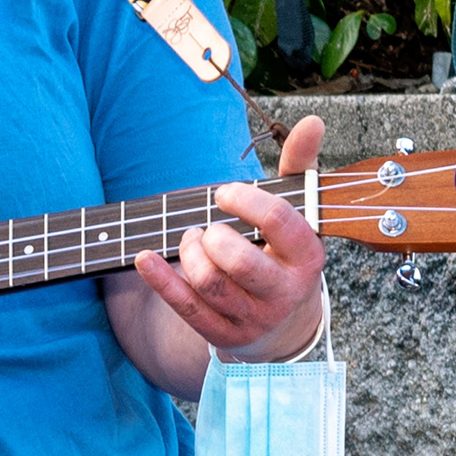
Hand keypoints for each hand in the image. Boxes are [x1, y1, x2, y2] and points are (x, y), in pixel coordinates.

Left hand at [130, 112, 329, 361]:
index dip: (245, 200)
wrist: (283, 324)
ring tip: (192, 240)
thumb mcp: (298, 213)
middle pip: (238, 261)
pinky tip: (143, 258)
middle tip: (208, 227)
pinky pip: (185, 307)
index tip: (224, 193)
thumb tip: (312, 121)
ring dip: (189, 254)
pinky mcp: (222, 334)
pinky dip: (160, 280)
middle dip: (213, 235)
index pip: (279, 222)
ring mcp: (253, 318)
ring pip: (210, 284)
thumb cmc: (284, 254)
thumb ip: (299, 165)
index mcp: (307, 256)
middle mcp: (283, 292)